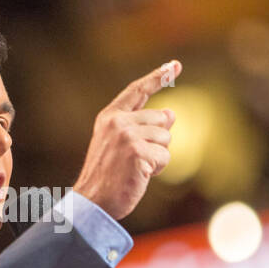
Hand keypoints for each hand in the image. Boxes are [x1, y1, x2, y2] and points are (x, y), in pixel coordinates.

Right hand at [71, 60, 180, 219]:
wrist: (93, 202)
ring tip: (136, 168)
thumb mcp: (121, 145)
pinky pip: (165, 157)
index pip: (138, 91)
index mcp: (109, 117)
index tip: (175, 65)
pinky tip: (140, 175)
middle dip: (159, 140)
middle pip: (161, 119)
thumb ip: (142, 127)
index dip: (157, 77)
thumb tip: (172, 114)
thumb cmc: (108, 176)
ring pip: (166, 139)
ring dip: (158, 157)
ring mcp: (127, 136)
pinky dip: (157, 169)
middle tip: (137, 159)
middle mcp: (117, 122)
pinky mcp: (137, 152)